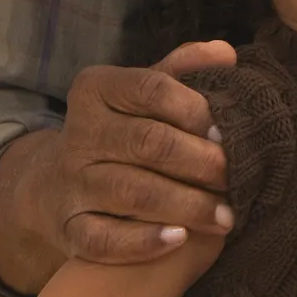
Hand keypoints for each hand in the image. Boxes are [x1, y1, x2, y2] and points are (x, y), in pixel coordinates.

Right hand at [0, 42, 238, 293]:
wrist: (59, 184)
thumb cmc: (125, 131)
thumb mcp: (146, 93)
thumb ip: (185, 70)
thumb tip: (225, 54)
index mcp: (97, 89)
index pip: (152, 89)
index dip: (197, 110)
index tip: (229, 131)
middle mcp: (79, 133)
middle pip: (148, 142)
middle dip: (201, 161)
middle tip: (238, 177)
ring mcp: (71, 183)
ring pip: (131, 192)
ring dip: (187, 205)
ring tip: (226, 216)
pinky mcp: (68, 229)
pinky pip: (103, 240)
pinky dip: (142, 242)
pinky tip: (180, 239)